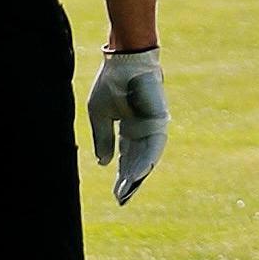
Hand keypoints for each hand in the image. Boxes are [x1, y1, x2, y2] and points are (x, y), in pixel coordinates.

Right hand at [87, 47, 167, 203]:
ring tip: (128, 191)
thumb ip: (103, 139)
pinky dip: (146, 159)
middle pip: (137, 161)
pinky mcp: (159, 120)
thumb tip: (104, 164)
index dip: (122, 174)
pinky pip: (154, 145)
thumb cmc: (111, 84)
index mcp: (129, 128)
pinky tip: (138, 174)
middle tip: (122, 198)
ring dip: (138, 174)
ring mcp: (152, 125)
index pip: (126, 157)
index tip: (117, 193)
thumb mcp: (99, 115)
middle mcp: (142, 130)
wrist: (122, 61)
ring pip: (147, 156)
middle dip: (129, 180)